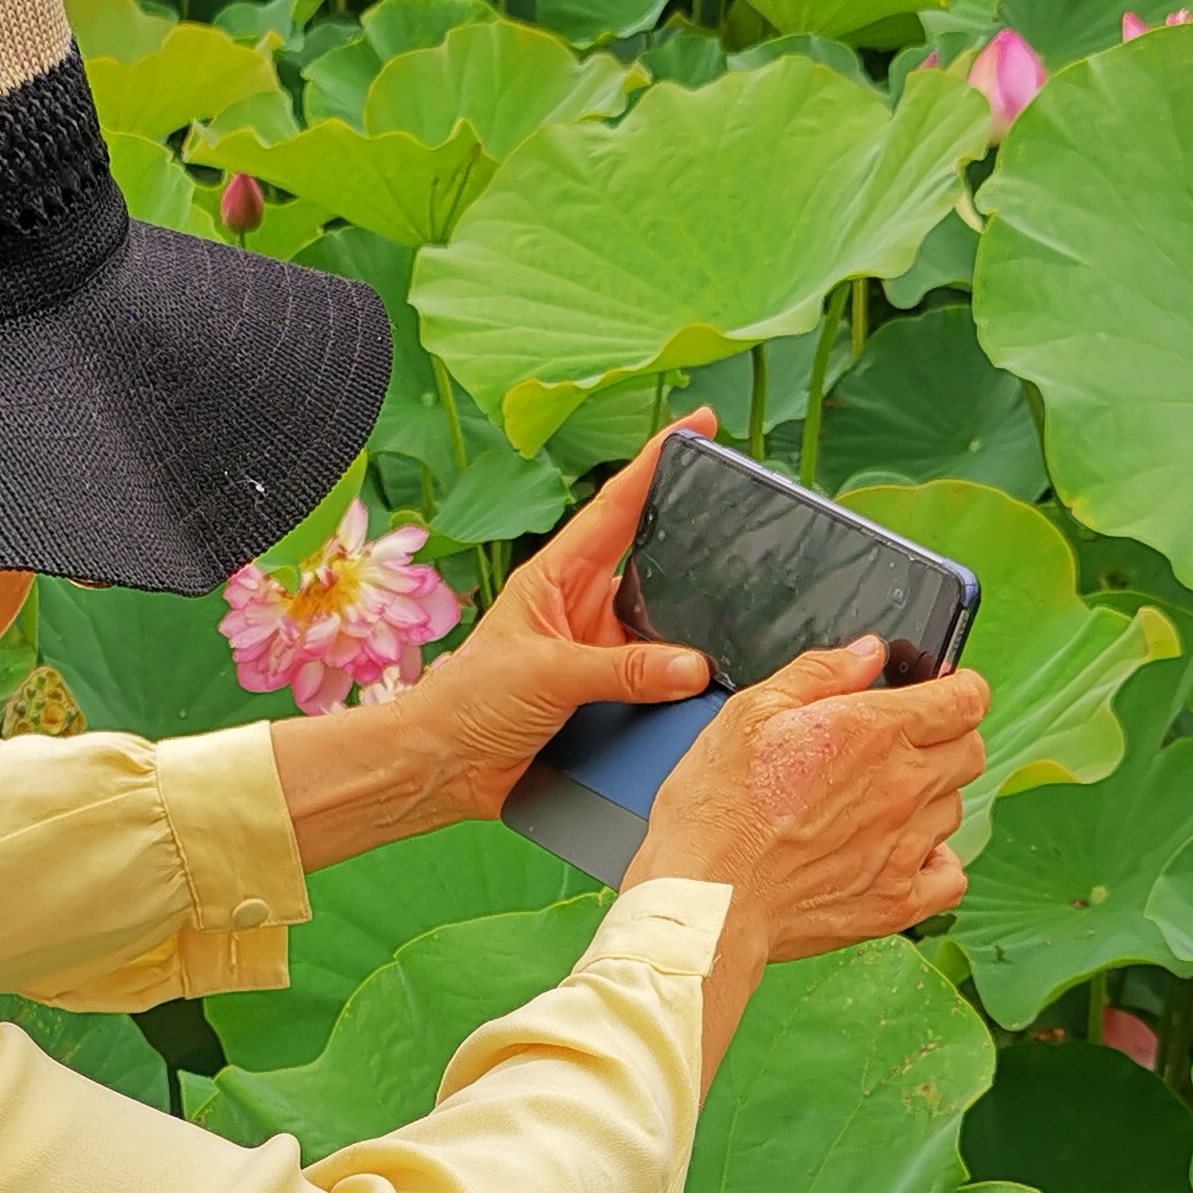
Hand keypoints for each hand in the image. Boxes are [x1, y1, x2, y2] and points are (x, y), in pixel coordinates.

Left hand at [384, 413, 725, 826]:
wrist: (443, 768)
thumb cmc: (468, 703)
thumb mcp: (547, 673)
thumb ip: (622, 670)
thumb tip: (693, 665)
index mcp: (558, 575)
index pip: (616, 504)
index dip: (657, 461)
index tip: (700, 423)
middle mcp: (583, 605)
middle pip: (653, 558)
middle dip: (697, 538)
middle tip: (749, 515)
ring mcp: (597, 649)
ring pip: (664, 623)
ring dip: (695, 626)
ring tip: (743, 610)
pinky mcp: (606, 694)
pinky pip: (659, 678)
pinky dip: (684, 681)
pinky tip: (713, 683)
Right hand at [625, 638, 988, 1071]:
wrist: (707, 899)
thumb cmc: (717, 810)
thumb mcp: (752, 713)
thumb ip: (819, 673)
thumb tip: (866, 654)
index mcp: (874, 731)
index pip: (965, 699)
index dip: (960, 688)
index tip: (947, 691)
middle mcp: (903, 786)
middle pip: (969, 751)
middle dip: (947, 738)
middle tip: (905, 745)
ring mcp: (905, 847)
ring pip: (954, 809)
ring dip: (930, 798)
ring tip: (879, 804)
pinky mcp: (896, 901)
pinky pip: (950, 878)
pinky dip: (936, 864)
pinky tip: (904, 854)